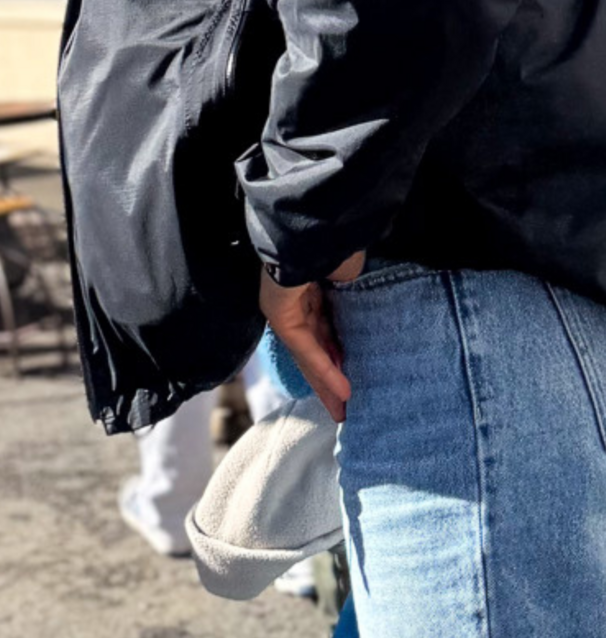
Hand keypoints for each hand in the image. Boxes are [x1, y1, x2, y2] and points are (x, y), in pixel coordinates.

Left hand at [258, 249, 364, 423]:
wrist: (314, 225)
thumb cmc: (336, 242)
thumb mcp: (349, 275)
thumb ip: (349, 299)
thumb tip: (358, 317)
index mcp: (312, 286)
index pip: (324, 328)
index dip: (339, 354)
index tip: (354, 378)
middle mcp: (295, 298)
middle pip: (314, 346)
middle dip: (330, 380)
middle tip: (344, 408)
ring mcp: (284, 306)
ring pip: (307, 353)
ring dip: (327, 384)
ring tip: (343, 412)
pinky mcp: (279, 313)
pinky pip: (304, 347)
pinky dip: (324, 369)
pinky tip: (341, 391)